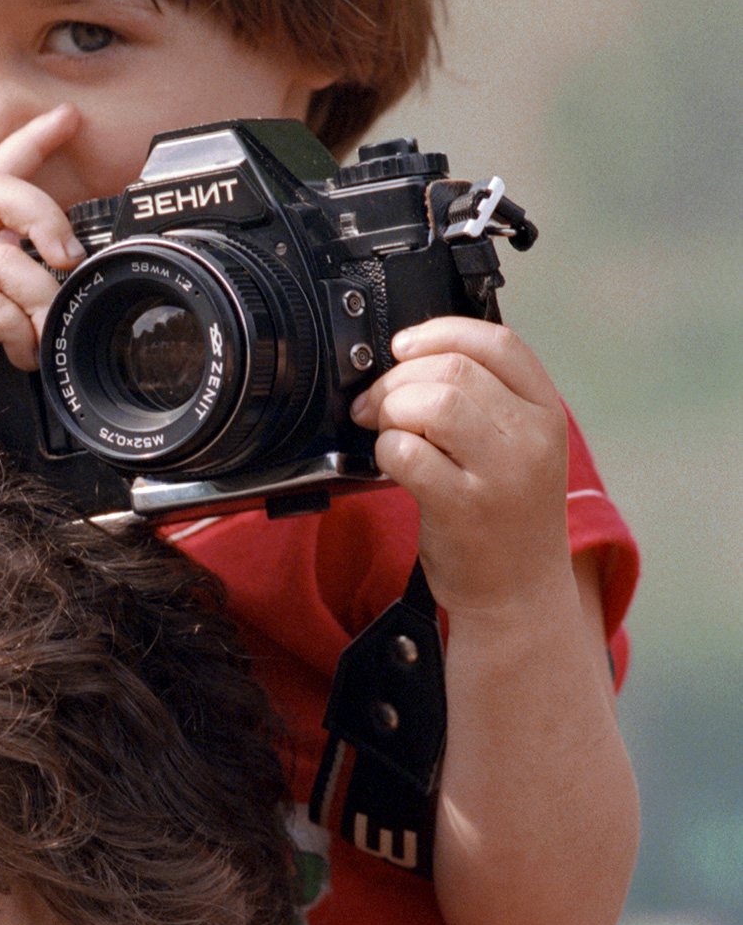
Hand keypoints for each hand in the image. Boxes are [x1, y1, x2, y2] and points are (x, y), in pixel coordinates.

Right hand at [0, 106, 87, 414]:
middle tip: (70, 258)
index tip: (68, 117)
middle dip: (48, 217)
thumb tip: (54, 294)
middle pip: (0, 191)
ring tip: (43, 338)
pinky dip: (17, 332)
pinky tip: (21, 354)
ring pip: (5, 260)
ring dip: (40, 303)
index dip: (31, 139)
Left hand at [348, 317, 571, 619]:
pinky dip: (385, 448)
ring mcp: (501, 475)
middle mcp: (532, 439)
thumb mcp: (520, 446)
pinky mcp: (462, 509)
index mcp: (546, 412)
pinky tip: (390, 462)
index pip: (500, 343)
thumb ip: (486, 398)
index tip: (404, 345)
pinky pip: (407, 452)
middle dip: (400, 377)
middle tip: (377, 401)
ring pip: (432, 404)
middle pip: (455, 370)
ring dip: (391, 409)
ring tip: (385, 429)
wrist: (518, 593)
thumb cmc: (506, 513)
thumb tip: (412, 355)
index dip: (442, 332)